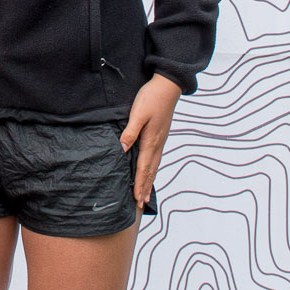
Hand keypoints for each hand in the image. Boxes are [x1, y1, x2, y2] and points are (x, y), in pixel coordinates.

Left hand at [119, 74, 180, 211]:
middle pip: (150, 171)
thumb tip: (121, 150)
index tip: (136, 200)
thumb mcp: (138, 114)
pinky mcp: (160, 135)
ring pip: (154, 165)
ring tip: (145, 194)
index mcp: (151, 141)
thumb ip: (130, 132)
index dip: (139, 185)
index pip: (143, 168)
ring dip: (149, 180)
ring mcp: (160, 140)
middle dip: (145, 188)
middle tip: (141, 204)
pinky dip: (152, 169)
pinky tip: (150, 170)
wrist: (167, 86)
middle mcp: (157, 144)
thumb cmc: (151, 98)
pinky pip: (156, 157)